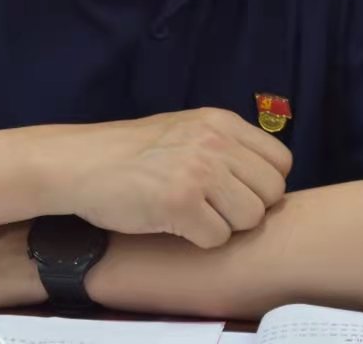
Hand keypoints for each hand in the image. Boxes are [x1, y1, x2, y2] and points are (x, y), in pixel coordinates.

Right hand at [55, 107, 290, 249]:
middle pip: (272, 193)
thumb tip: (268, 179)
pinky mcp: (179, 203)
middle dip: (248, 209)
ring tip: (194, 215)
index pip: (281, 161)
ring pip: (250, 218)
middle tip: (214, 209)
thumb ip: (225, 146)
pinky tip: (175, 225)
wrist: (81, 163)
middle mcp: (214, 142)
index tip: (236, 192)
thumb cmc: (132, 154)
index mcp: (221, 122)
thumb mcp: (186, 130)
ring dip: (225, 226)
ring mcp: (198, 171)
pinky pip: (218, 238)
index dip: (263, 184)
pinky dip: (199, 240)